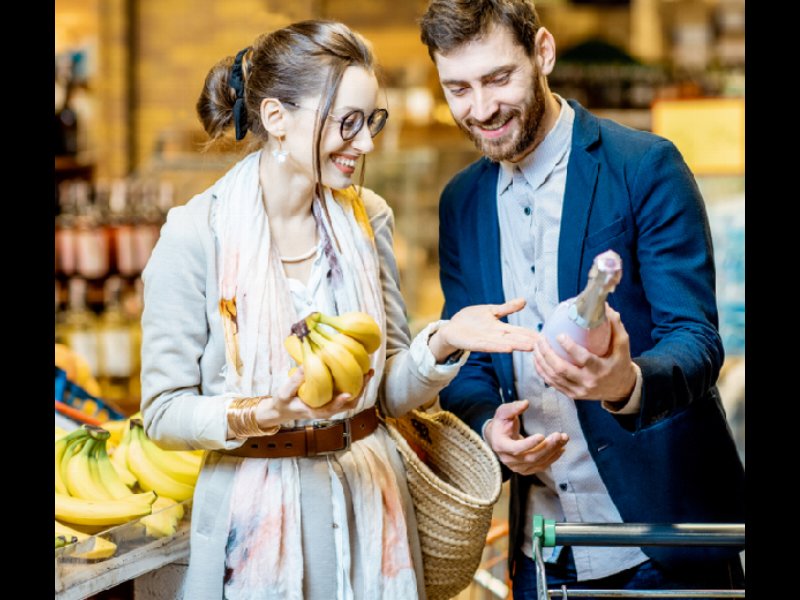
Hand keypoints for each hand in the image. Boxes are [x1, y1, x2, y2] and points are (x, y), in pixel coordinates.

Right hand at [256, 368, 373, 427]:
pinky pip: (347, 394)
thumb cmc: (284, 402)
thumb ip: (294, 382)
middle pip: (348, 404)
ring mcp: (331, 407)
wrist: (284, 410)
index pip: (330, 409)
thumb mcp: (284, 393)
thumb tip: (306, 365)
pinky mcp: (332, 401)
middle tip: (367, 374)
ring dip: (361, 387)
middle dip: (360, 390)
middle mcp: (327, 411)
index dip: (339, 402)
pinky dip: (355, 385)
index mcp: (315, 412)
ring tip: (367, 371)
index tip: (347, 394)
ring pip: (351, 400)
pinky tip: (357, 372)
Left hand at [429, 297, 537, 361]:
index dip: (533, 333)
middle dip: (529, 341)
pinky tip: (508, 348)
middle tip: (545, 345)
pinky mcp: (475, 343)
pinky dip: (498, 347)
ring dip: (518, 345)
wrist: (451, 328)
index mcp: (501, 328)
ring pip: (505, 343)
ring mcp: (487, 340)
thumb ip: (507, 308)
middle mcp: (496, 336)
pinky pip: (488, 345)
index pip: (520, 331)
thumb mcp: (491, 311)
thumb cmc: (471, 320)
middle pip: (516, 339)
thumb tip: (524, 301)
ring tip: (531, 347)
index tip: (547, 337)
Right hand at [485, 400, 568, 475]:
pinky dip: (553, 458)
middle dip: (547, 447)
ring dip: (553, 451)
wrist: (497, 438)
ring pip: (538, 462)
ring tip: (564, 439)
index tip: (542, 435)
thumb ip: (513, 408)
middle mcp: (508, 460)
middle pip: (531, 457)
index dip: (529, 444)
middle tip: (559, 435)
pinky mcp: (526, 470)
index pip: (516, 449)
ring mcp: (517, 467)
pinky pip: (541, 467)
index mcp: (501, 446)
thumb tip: (526, 403)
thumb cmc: (501, 424)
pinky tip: (561, 448)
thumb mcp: (503, 413)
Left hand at [534, 306, 636, 400]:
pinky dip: (543, 372)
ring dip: (541, 362)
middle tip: (540, 339)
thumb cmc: (620, 363)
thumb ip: (615, 327)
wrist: (621, 388)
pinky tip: (537, 360)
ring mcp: (579, 390)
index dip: (569, 347)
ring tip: (536, 346)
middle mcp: (588, 382)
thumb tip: (605, 308)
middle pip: (562, 369)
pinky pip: (553, 384)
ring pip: (554, 377)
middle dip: (547, 354)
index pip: (583, 359)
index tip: (559, 335)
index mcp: (600, 369)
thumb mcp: (622, 346)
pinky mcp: (572, 395)